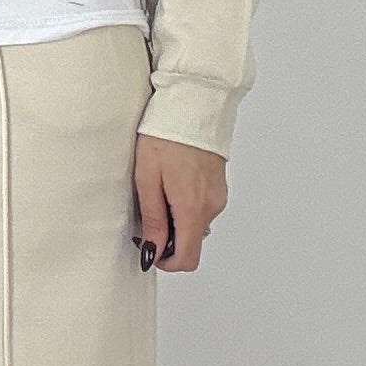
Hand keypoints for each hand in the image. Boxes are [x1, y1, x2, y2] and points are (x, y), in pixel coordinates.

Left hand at [134, 133, 226, 271]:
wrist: (193, 103)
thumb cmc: (165, 136)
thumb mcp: (147, 178)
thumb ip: (153, 219)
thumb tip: (153, 251)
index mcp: (192, 208)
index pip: (187, 258)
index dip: (166, 262)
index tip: (148, 248)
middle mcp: (211, 207)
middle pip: (191, 243)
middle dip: (168, 238)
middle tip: (146, 214)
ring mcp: (218, 196)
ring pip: (195, 225)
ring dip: (176, 221)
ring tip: (158, 192)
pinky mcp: (219, 186)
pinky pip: (202, 209)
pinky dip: (185, 207)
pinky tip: (171, 184)